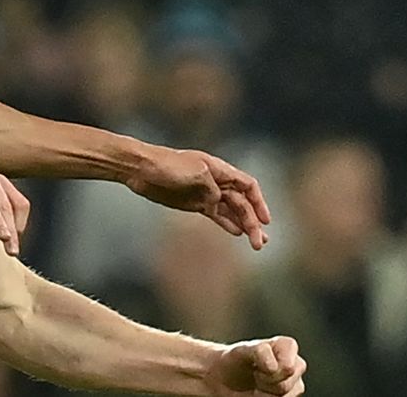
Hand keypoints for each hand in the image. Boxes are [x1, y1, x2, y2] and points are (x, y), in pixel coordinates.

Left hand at [125, 146, 270, 249]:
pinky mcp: (193, 203)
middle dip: (253, 222)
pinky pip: (215, 215)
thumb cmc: (166, 164)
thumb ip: (211, 187)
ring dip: (244, 225)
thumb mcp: (194, 171)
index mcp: (219, 169)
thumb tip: (219, 200)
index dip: (260, 202)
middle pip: (242, 203)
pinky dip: (227, 223)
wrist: (140, 168)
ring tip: (257, 243)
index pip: (248, 185)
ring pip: (231, 211)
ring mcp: (204, 193)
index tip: (266, 220)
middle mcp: (215, 182)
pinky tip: (236, 233)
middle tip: (259, 242)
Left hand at [206, 337, 305, 395]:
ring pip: (283, 396)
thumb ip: (259, 352)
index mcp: (287, 346)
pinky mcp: (291, 396)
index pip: (288, 365)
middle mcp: (296, 364)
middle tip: (255, 373)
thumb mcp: (242, 351)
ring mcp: (296, 383)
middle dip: (265, 382)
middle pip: (285, 385)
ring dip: (264, 393)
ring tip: (257, 381)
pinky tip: (259, 391)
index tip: (256, 364)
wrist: (228, 377)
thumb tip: (274, 366)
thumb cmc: (236, 360)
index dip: (270, 369)